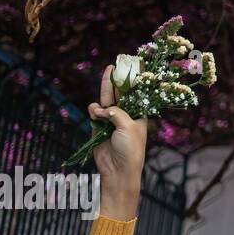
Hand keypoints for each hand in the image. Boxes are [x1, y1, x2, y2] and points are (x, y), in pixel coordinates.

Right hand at [87, 65, 146, 219]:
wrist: (118, 170)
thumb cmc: (131, 148)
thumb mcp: (128, 127)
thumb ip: (116, 113)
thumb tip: (102, 108)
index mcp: (139, 114)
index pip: (137, 93)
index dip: (135, 80)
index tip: (135, 64)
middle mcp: (126, 115)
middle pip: (120, 94)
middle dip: (116, 80)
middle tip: (113, 65)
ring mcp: (111, 120)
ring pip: (106, 101)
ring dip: (104, 94)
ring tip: (105, 86)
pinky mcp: (98, 127)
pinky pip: (95, 113)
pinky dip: (94, 111)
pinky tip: (96, 113)